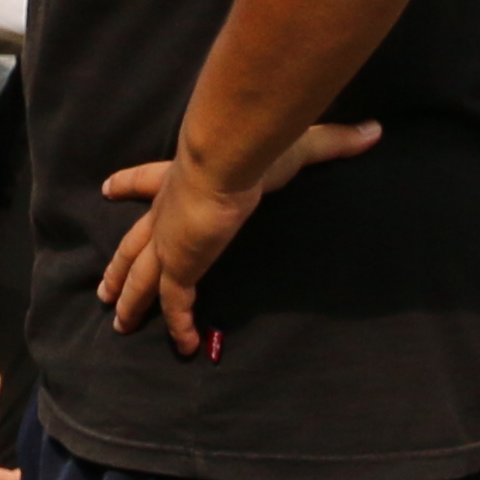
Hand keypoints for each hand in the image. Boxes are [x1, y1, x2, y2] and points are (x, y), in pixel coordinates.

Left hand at [93, 120, 383, 355]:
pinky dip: (180, 327)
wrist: (227, 157)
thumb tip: (375, 131)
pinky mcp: (179, 267)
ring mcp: (168, 243)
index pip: (147, 181)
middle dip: (119, 266)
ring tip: (118, 321)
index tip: (109, 188)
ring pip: (141, 279)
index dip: (129, 184)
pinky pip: (175, 306)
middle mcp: (165, 213)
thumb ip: (335, 140)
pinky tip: (185, 348)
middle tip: (104, 287)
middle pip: (133, 244)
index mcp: (180, 178)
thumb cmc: (255, 146)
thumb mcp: (298, 143)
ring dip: (130, 300)